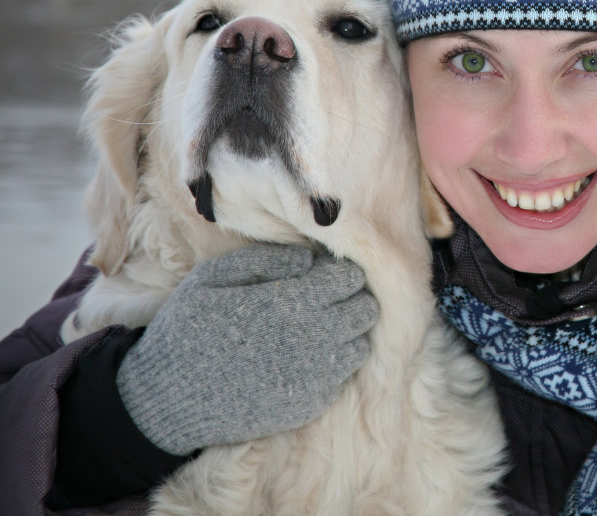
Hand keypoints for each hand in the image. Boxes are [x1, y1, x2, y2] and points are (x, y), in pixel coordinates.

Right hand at [115, 244, 378, 454]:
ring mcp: (312, 376)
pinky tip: (305, 358)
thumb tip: (310, 258)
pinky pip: (343, 377)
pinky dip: (335, 364)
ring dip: (348, 332)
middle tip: (330, 300)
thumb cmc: (186, 330)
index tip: (327, 274)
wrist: (165, 400)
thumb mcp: (211, 278)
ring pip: (361, 344)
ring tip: (320, 329)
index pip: (349, 278)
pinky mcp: (309, 405)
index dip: (342, 272)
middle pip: (365, 310)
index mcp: (287, 302)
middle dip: (354, 299)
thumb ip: (265, 260)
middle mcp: (309, 339)